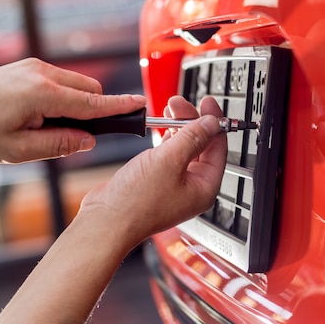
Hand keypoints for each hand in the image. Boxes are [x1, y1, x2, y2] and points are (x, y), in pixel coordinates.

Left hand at [0, 58, 145, 162]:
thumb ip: (59, 145)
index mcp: (41, 94)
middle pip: (90, 90)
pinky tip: (38, 114)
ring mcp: (36, 67)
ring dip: (75, 105)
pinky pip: (62, 81)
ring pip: (78, 85)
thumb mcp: (18, 150)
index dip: (119, 106)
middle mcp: (42, 74)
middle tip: (70, 136)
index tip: (141, 105)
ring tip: (43, 126)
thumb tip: (88, 140)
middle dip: (91, 112)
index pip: (92, 102)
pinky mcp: (31, 66)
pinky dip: (62, 98)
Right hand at [80, 95, 226, 246]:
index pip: (218, 147)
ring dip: (179, 127)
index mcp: (204, 187)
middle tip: (180, 104)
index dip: (214, 121)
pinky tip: (161, 129)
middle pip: (202, 145)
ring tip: (169, 110)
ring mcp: (174, 185)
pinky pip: (169, 155)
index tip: (207, 103)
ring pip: (185, 148)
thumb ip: (193, 137)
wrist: (105, 220)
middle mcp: (192, 187)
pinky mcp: (157, 182)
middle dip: (192, 121)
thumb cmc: (135, 202)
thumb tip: (211, 122)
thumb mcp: (169, 160)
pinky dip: (167, 139)